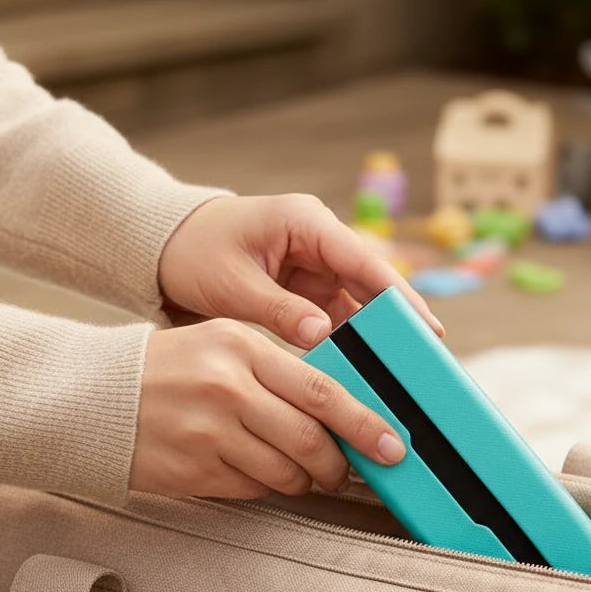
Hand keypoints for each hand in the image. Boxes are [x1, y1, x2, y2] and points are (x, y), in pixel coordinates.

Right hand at [129, 319, 405, 497]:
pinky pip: (253, 487)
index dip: (364, 422)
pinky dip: (268, 486)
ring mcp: (208, 432)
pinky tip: (260, 473)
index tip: (393, 444)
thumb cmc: (170, 369)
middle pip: (311, 438)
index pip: (321, 389)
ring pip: (286, 471)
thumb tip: (339, 411)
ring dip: (306, 481)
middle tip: (349, 472)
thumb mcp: (223, 346)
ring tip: (305, 476)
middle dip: (340, 464)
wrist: (94, 397)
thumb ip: (278, 372)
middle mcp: (227, 387)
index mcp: (241, 348)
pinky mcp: (193, 469)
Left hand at [157, 194, 443, 344]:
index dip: (399, 295)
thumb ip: (278, 310)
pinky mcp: (306, 288)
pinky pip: (338, 315)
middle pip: (371, 282)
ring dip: (375, 334)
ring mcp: (314, 265)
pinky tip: (364, 367)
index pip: (364, 260)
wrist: (163, 248)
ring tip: (401, 368)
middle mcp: (318, 241)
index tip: (425, 325)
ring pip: (358, 302)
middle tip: (427, 354)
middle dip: (397, 318)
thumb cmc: (193, 252)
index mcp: (305, 223)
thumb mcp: (232, 283)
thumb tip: (322, 335)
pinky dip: (350, 340)